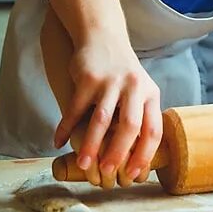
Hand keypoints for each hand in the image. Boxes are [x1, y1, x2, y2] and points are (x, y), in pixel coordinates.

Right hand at [53, 34, 162, 188]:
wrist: (103, 37)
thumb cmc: (122, 74)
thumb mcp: (140, 91)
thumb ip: (139, 117)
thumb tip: (134, 159)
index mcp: (151, 94)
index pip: (153, 129)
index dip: (145, 154)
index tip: (134, 174)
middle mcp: (135, 87)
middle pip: (130, 126)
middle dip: (119, 153)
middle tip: (108, 173)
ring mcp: (111, 82)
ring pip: (102, 120)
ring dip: (91, 145)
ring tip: (84, 164)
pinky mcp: (88, 78)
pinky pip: (76, 109)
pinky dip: (66, 127)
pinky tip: (58, 142)